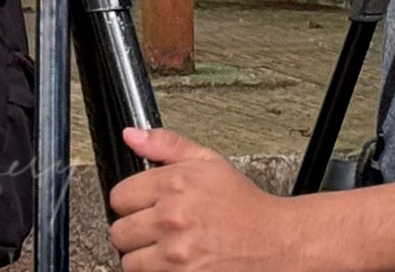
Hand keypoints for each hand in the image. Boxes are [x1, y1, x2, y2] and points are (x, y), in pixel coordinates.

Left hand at [109, 127, 295, 271]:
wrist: (277, 243)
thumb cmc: (245, 206)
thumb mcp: (208, 162)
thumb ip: (166, 145)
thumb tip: (131, 136)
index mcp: (174, 185)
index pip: (118, 197)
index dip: (130, 202)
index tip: (142, 206)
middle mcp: (171, 220)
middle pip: (119, 232)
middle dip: (134, 231)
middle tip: (154, 231)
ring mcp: (176, 255)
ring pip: (130, 262)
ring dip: (144, 258)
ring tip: (165, 250)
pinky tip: (175, 264)